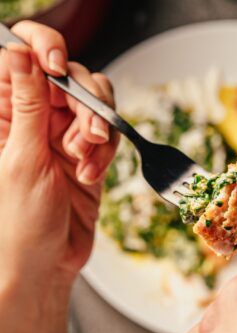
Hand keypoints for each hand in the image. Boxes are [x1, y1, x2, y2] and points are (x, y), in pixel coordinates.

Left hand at [0, 21, 118, 290]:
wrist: (47, 261)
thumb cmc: (20, 220)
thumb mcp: (23, 157)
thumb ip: (28, 105)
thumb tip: (21, 53)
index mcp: (3, 113)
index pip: (21, 58)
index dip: (43, 49)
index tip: (58, 67)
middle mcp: (34, 118)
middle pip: (69, 79)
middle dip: (85, 106)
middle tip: (86, 136)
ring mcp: (63, 136)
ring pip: (95, 105)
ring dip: (99, 131)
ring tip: (87, 160)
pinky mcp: (88, 154)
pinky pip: (109, 135)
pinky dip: (106, 153)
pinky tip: (90, 174)